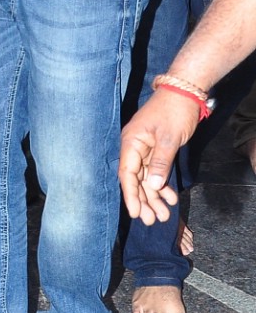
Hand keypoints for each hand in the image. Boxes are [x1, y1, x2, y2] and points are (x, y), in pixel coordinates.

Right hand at [119, 89, 191, 224]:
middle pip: (136, 179)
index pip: (127, 174)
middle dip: (144, 201)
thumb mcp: (169, 138)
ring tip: (164, 215)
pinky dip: (163, 185)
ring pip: (147, 178)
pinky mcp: (156, 149)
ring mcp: (145, 148)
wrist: (185, 92)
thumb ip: (160, 163)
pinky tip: (171, 198)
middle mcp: (135, 147)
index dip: (131, 195)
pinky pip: (156, 171)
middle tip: (152, 221)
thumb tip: (153, 186)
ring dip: (155, 196)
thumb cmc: (174, 111)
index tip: (135, 213)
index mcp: (131, 142)